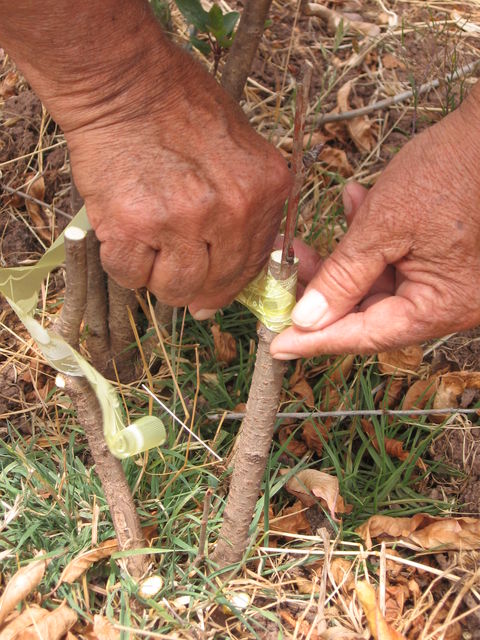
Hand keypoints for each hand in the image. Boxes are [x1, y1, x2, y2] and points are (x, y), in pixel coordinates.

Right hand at [0, 1, 290, 311]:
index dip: (227, 284)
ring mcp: (180, 220)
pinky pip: (130, 276)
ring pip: (174, 289)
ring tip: (149, 247)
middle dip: (194, 285)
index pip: (251, 266)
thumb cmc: (181, 109)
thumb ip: (247, 208)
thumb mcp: (241, 150)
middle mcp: (229, 211)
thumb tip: (232, 268)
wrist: (124, 82)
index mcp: (264, 191)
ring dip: (159, 278)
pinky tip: (126, 238)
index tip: (210, 293)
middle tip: (172, 266)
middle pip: (214, 284)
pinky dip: (126, 266)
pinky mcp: (131, 226)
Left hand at [271, 85, 479, 356]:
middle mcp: (446, 304)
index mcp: (441, 306)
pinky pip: (390, 265)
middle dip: (322, 295)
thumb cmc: (444, 171)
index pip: (367, 335)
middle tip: (282, 285)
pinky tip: (353, 208)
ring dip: (338, 265)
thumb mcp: (382, 227)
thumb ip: (343, 278)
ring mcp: (443, 283)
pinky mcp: (436, 262)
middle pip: (368, 314)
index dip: (318, 341)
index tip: (278, 346)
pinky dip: (365, 245)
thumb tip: (306, 320)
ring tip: (300, 247)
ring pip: (373, 289)